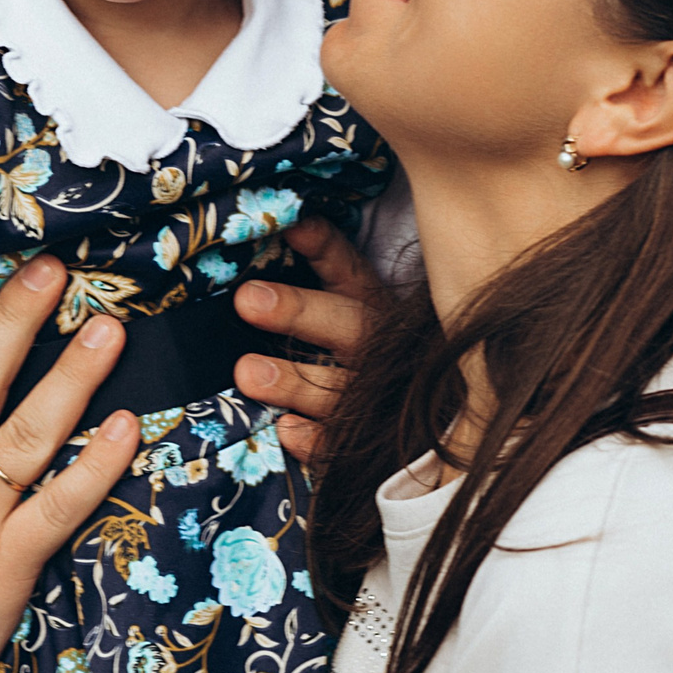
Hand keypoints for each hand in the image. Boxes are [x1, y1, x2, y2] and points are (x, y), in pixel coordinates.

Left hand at [232, 217, 384, 466]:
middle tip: (247, 300)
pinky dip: (316, 440)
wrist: (425, 421)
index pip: (349, 271)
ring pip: (339, 389)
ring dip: (294, 382)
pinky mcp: (371, 446)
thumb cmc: (363, 351)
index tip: (291, 229)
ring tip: (247, 372)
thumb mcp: (350, 302)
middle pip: (348, 326)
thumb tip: (289, 224)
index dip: (323, 248)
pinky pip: (343, 447)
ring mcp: (379, 399)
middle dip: (299, 312)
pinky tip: (285, 430)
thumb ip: (324, 263)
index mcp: (374, 307)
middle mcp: (381, 348)